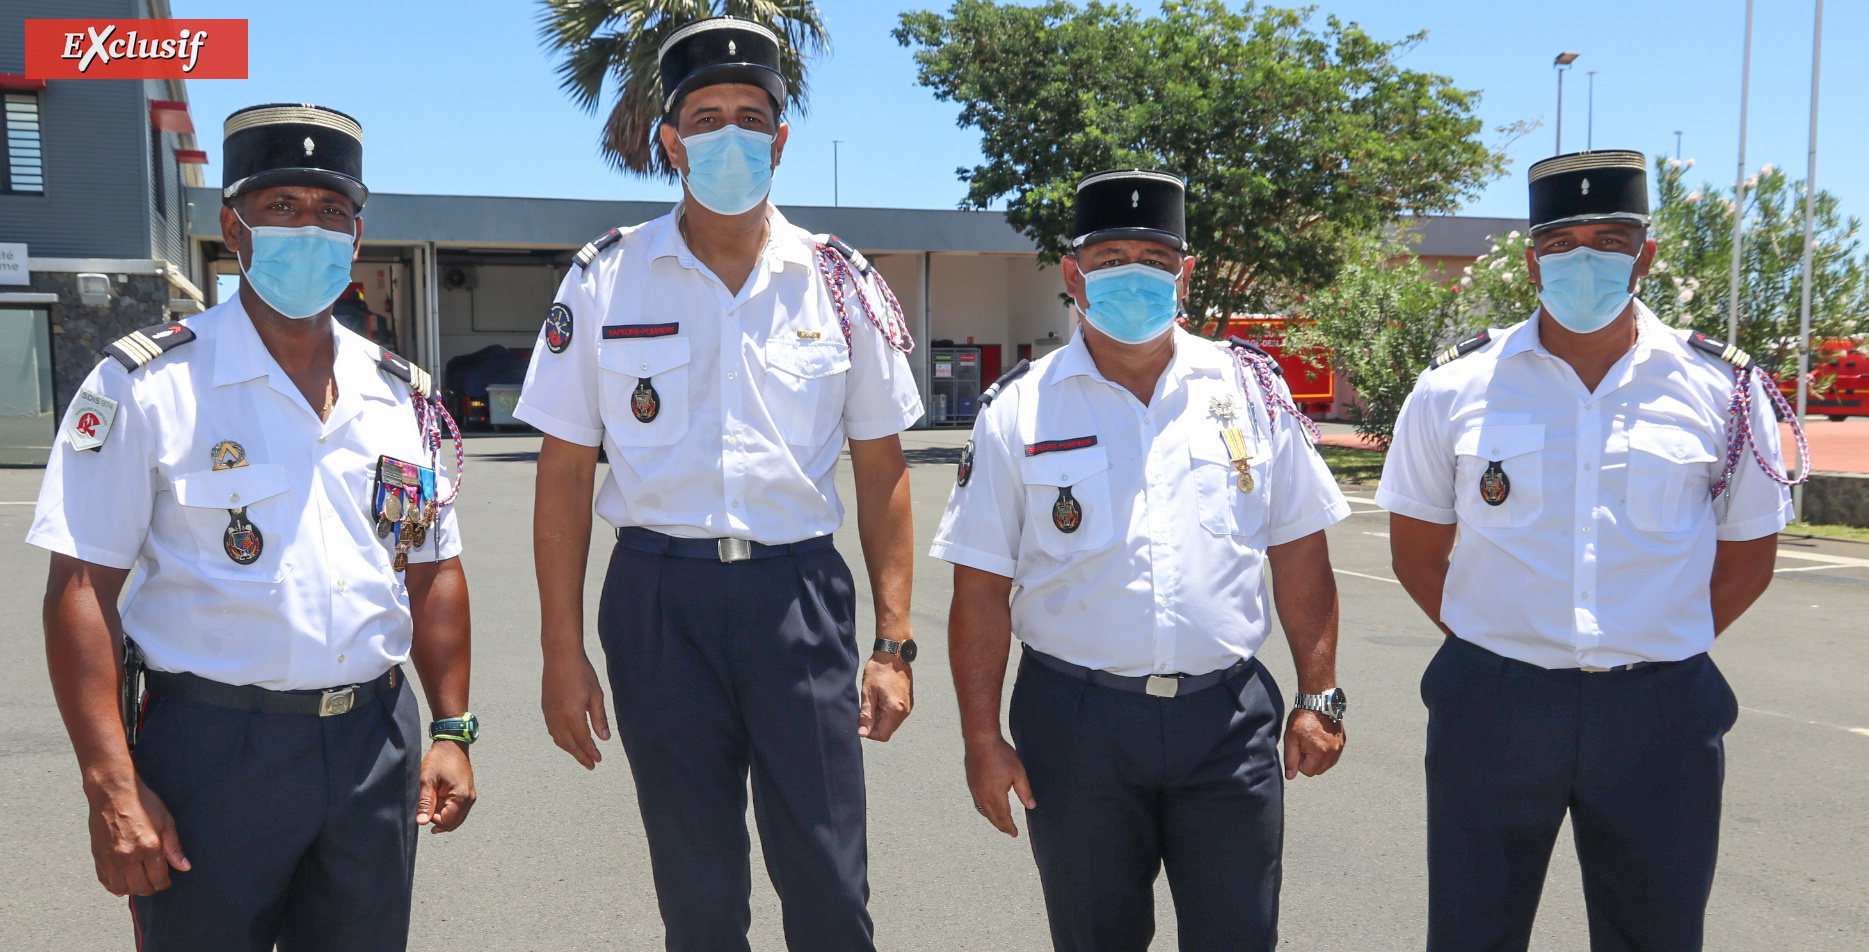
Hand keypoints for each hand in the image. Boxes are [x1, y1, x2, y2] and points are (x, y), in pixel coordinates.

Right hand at [86, 774, 188, 895]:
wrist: (113, 793)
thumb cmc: (142, 803)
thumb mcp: (166, 822)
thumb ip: (174, 848)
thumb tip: (184, 867)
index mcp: (149, 848)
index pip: (158, 879)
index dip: (164, 883)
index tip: (165, 881)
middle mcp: (128, 856)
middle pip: (140, 887)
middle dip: (149, 888)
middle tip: (153, 883)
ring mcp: (111, 858)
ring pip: (121, 888)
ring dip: (132, 889)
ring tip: (138, 882)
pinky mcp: (98, 856)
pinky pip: (105, 881)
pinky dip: (114, 886)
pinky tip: (121, 882)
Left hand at [417, 740, 476, 832]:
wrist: (452, 744)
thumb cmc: (439, 759)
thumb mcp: (427, 780)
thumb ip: (426, 802)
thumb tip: (422, 822)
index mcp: (461, 796)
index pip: (447, 822)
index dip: (433, 820)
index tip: (424, 809)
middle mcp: (469, 799)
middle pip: (453, 823)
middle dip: (439, 821)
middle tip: (426, 811)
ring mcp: (470, 796)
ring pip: (457, 818)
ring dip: (443, 817)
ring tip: (431, 806)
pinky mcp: (468, 793)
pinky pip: (459, 810)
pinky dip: (448, 811)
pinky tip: (438, 804)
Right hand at [542, 652, 609, 768]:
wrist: (560, 656)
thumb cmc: (581, 673)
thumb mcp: (596, 695)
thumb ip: (599, 718)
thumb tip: (604, 739)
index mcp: (572, 716)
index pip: (583, 741)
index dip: (591, 752)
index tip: (598, 760)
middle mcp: (558, 718)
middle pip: (570, 744)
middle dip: (581, 756)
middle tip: (591, 765)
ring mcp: (549, 714)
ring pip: (559, 740)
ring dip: (570, 749)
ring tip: (581, 755)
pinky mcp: (546, 708)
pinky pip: (553, 731)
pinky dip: (561, 740)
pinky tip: (568, 740)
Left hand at [858, 652, 912, 740]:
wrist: (894, 654)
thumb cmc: (879, 671)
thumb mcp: (868, 693)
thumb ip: (866, 715)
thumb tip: (862, 733)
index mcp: (895, 711)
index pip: (882, 736)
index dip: (869, 731)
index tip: (862, 717)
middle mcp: (905, 711)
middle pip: (887, 730)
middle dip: (875, 723)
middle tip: (868, 705)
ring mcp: (908, 706)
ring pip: (891, 722)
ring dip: (881, 716)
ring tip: (875, 699)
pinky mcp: (908, 701)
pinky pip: (896, 714)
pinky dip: (887, 710)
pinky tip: (881, 696)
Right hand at [965, 735, 1035, 836]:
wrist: (980, 740)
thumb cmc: (1000, 754)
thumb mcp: (1018, 773)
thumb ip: (1025, 791)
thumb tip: (1031, 806)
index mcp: (995, 795)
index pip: (1003, 817)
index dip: (1009, 827)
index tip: (1014, 834)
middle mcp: (983, 795)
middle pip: (992, 817)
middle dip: (1001, 826)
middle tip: (1008, 831)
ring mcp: (975, 790)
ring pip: (983, 811)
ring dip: (992, 819)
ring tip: (999, 822)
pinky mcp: (971, 783)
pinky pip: (977, 803)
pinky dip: (984, 810)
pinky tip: (988, 807)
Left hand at [1283, 709, 1344, 780]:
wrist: (1317, 701)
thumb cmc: (1302, 719)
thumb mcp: (1291, 739)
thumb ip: (1291, 760)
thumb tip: (1291, 776)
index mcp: (1321, 754)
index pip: (1308, 772)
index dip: (1300, 761)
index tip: (1299, 746)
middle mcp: (1333, 753)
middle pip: (1318, 770)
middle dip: (1310, 760)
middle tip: (1305, 743)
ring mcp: (1340, 747)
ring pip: (1327, 764)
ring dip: (1318, 757)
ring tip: (1312, 740)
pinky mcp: (1342, 742)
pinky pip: (1333, 755)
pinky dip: (1326, 751)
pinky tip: (1320, 738)